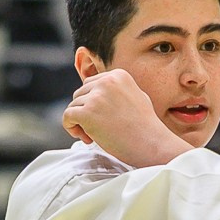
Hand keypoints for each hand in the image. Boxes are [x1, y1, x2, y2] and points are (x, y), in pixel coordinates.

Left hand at [62, 68, 176, 166]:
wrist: (152, 144)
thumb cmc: (146, 127)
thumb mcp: (136, 96)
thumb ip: (117, 91)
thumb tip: (98, 92)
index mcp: (118, 75)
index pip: (91, 84)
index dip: (92, 103)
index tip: (103, 118)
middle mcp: (106, 81)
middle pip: (79, 94)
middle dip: (85, 112)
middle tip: (98, 130)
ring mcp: (96, 97)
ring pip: (73, 106)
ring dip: (80, 122)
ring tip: (95, 136)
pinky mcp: (87, 113)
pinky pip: (67, 117)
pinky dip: (71, 128)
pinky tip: (87, 138)